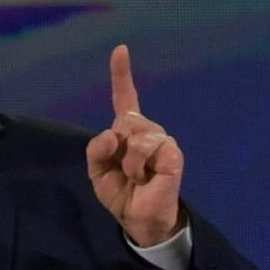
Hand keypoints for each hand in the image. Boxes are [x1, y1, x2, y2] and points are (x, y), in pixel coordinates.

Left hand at [86, 45, 184, 246]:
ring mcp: (162, 140)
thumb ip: (96, 149)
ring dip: (127, 162)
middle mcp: (147, 130)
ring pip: (133, 136)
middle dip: (115, 149)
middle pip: (122, 121)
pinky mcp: (172, 153)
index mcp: (127, 132)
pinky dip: (138, 166)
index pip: (125, 98)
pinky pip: (145, 147)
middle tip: (124, 171)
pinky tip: (147, 178)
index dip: (122, 74)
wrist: (138, 219)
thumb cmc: (121, 193)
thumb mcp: (98, 171)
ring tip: (137, 177)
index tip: (120, 50)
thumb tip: (112, 133)